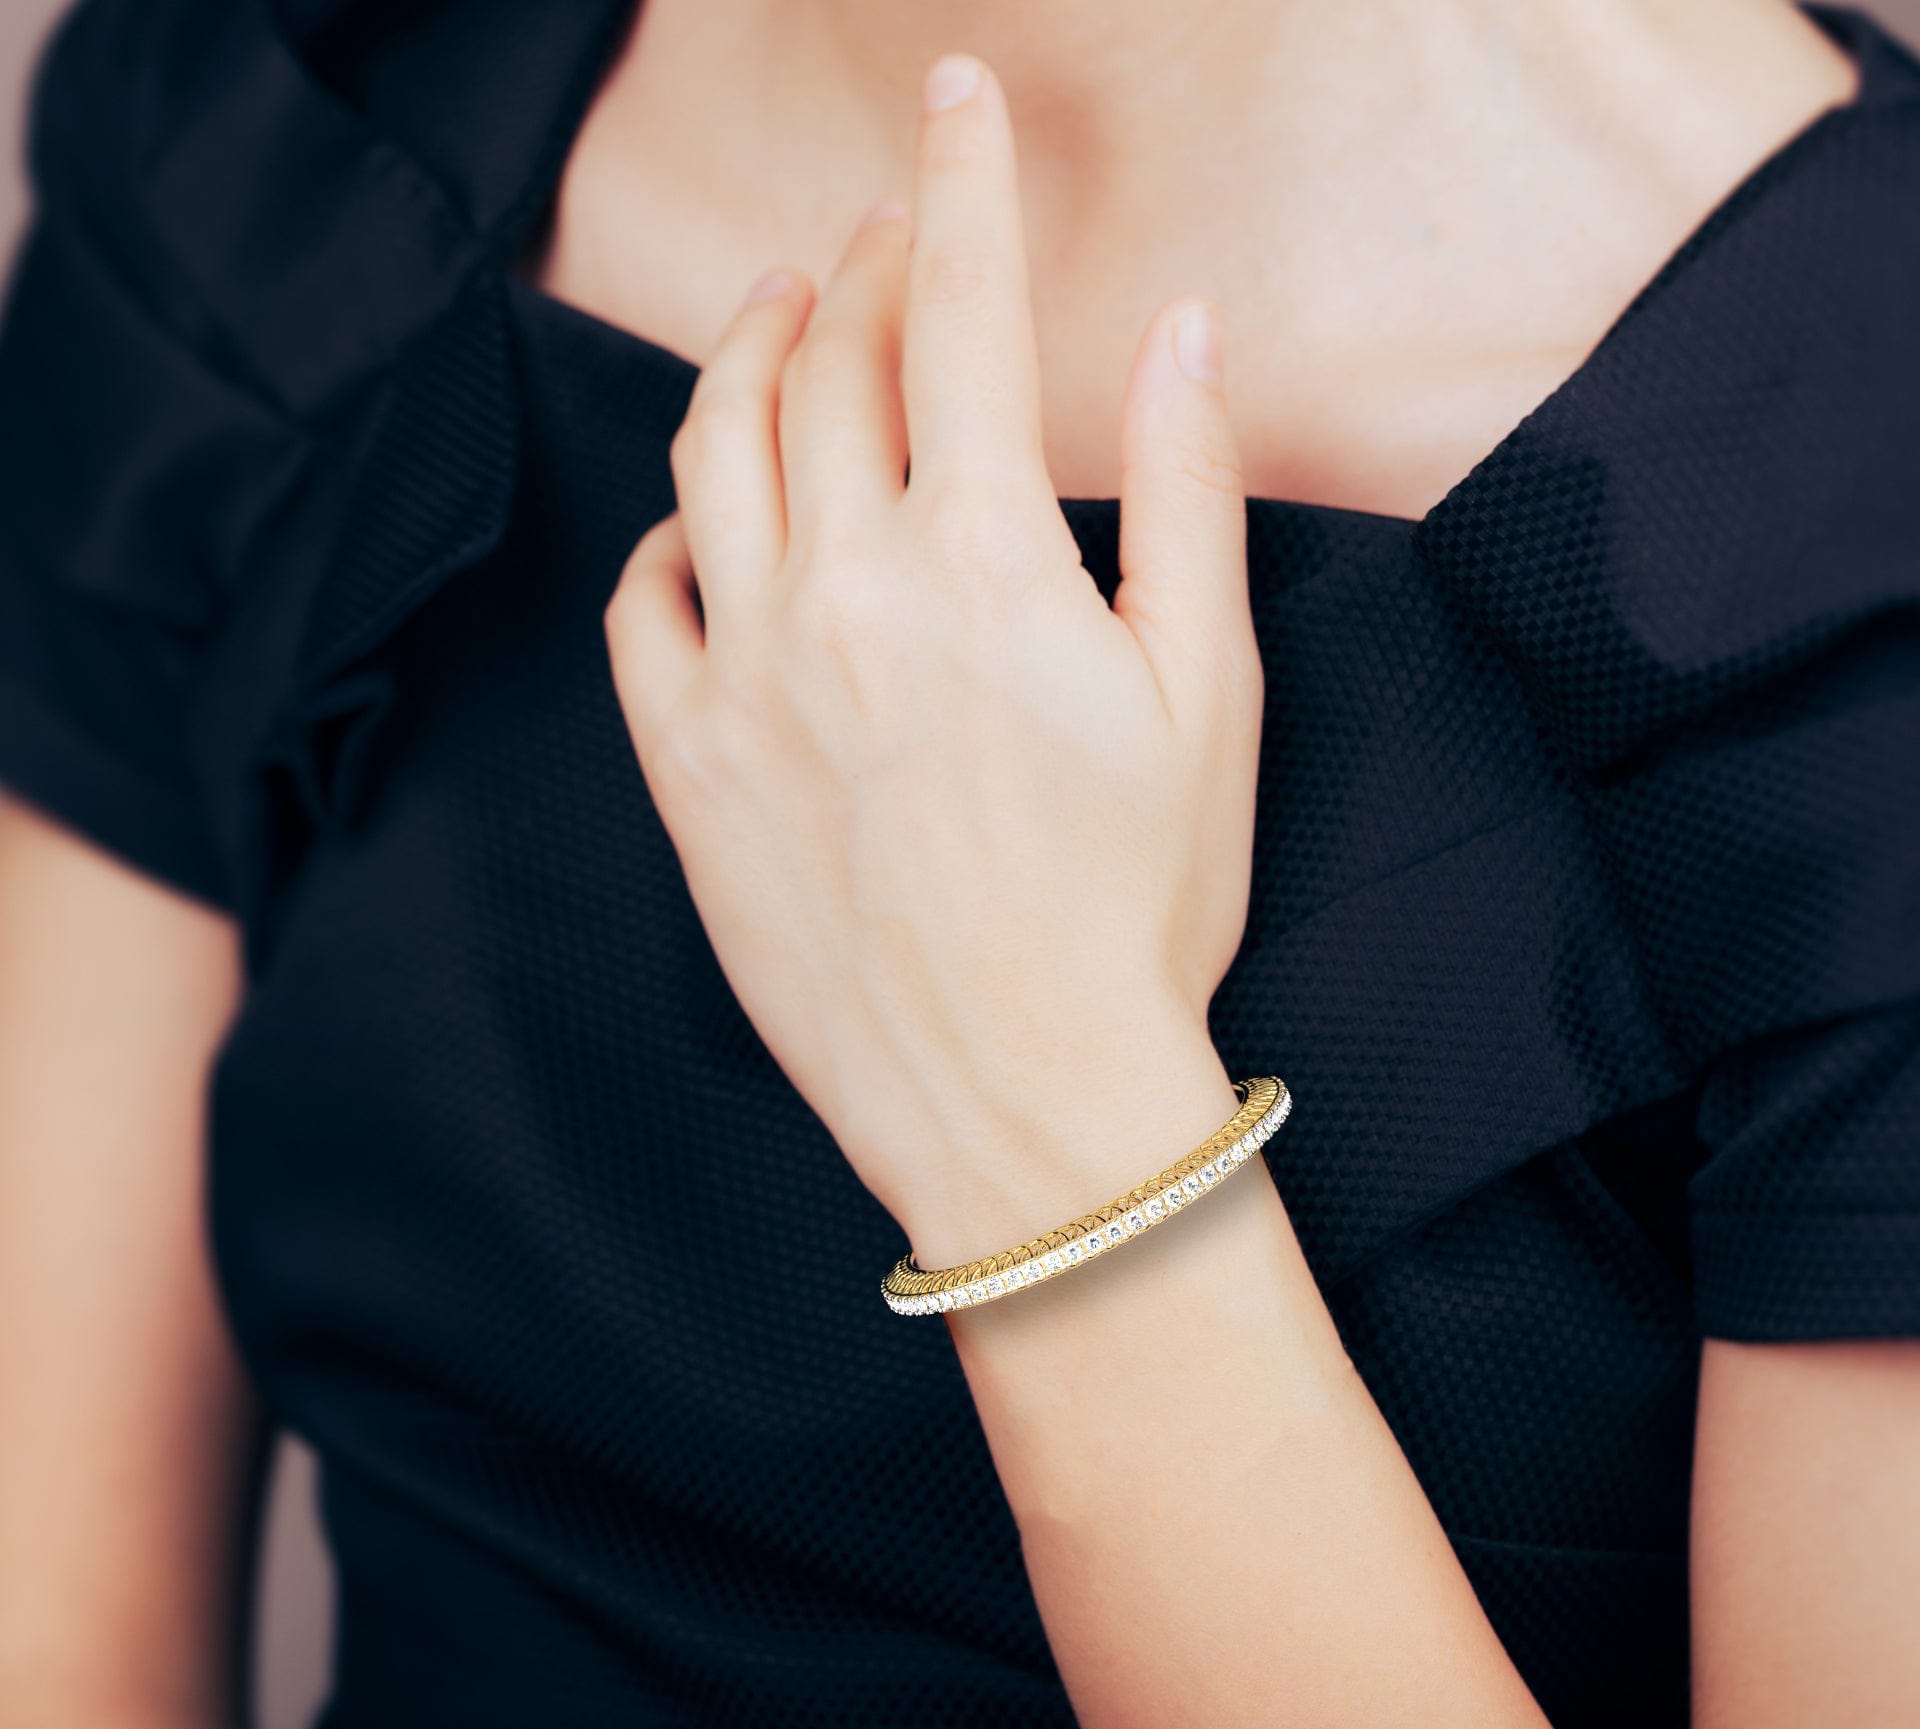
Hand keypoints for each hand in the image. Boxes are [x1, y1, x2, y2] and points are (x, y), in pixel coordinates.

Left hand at [605, 52, 1261, 1265]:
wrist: (1020, 1098)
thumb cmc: (1136, 910)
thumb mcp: (1205, 694)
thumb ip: (1184, 493)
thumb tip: (1184, 331)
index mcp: (979, 561)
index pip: (957, 311)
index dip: (960, 183)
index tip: (955, 98)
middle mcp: (839, 593)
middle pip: (828, 364)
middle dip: (861, 264)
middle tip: (886, 230)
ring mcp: (743, 680)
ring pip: (712, 454)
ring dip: (748, 356)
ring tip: (780, 316)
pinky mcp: (687, 769)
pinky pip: (638, 604)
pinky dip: (667, 533)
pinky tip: (700, 522)